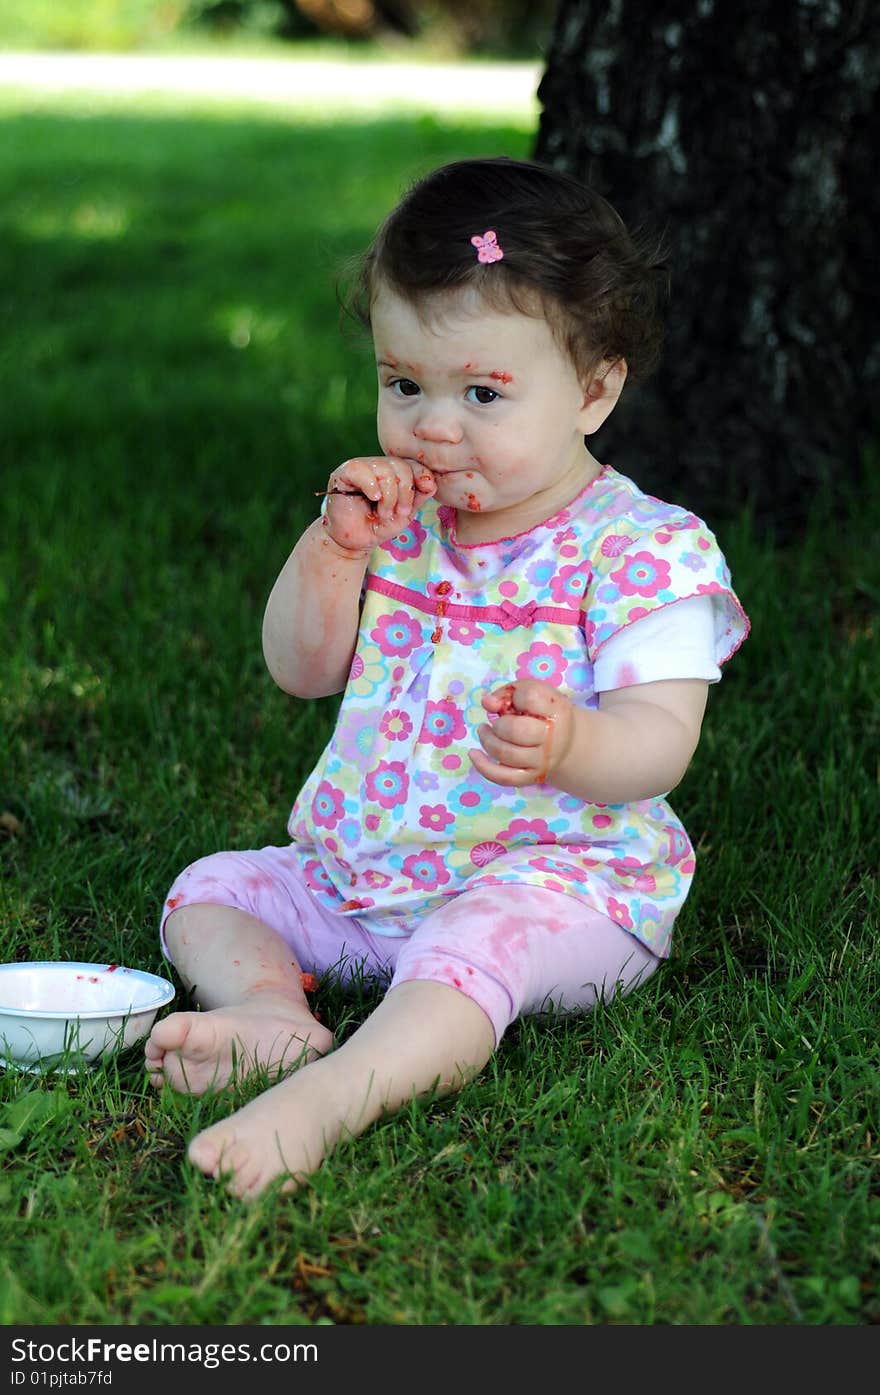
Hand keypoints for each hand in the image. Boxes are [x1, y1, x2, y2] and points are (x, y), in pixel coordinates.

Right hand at [322, 456, 436, 552]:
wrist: (356, 541)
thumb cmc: (379, 526)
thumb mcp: (405, 512)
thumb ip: (419, 495)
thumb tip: (431, 482)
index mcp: (394, 472)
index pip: (412, 463)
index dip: (422, 475)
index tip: (426, 490)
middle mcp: (378, 466)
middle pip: (400, 465)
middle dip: (405, 492)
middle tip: (399, 513)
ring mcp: (361, 468)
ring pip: (384, 469)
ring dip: (389, 496)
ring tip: (383, 513)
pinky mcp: (343, 474)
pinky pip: (360, 470)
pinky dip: (371, 486)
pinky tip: (374, 499)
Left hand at [469, 680, 574, 787]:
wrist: (566, 745)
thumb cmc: (544, 713)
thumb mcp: (534, 692)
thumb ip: (508, 692)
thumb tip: (487, 702)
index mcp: (556, 711)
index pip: (530, 698)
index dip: (515, 696)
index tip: (514, 700)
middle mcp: (552, 737)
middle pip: (517, 730)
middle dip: (499, 724)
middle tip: (497, 722)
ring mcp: (541, 760)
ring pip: (506, 753)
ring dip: (487, 740)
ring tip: (484, 731)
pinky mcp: (530, 776)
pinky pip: (504, 777)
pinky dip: (483, 766)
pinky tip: (473, 754)